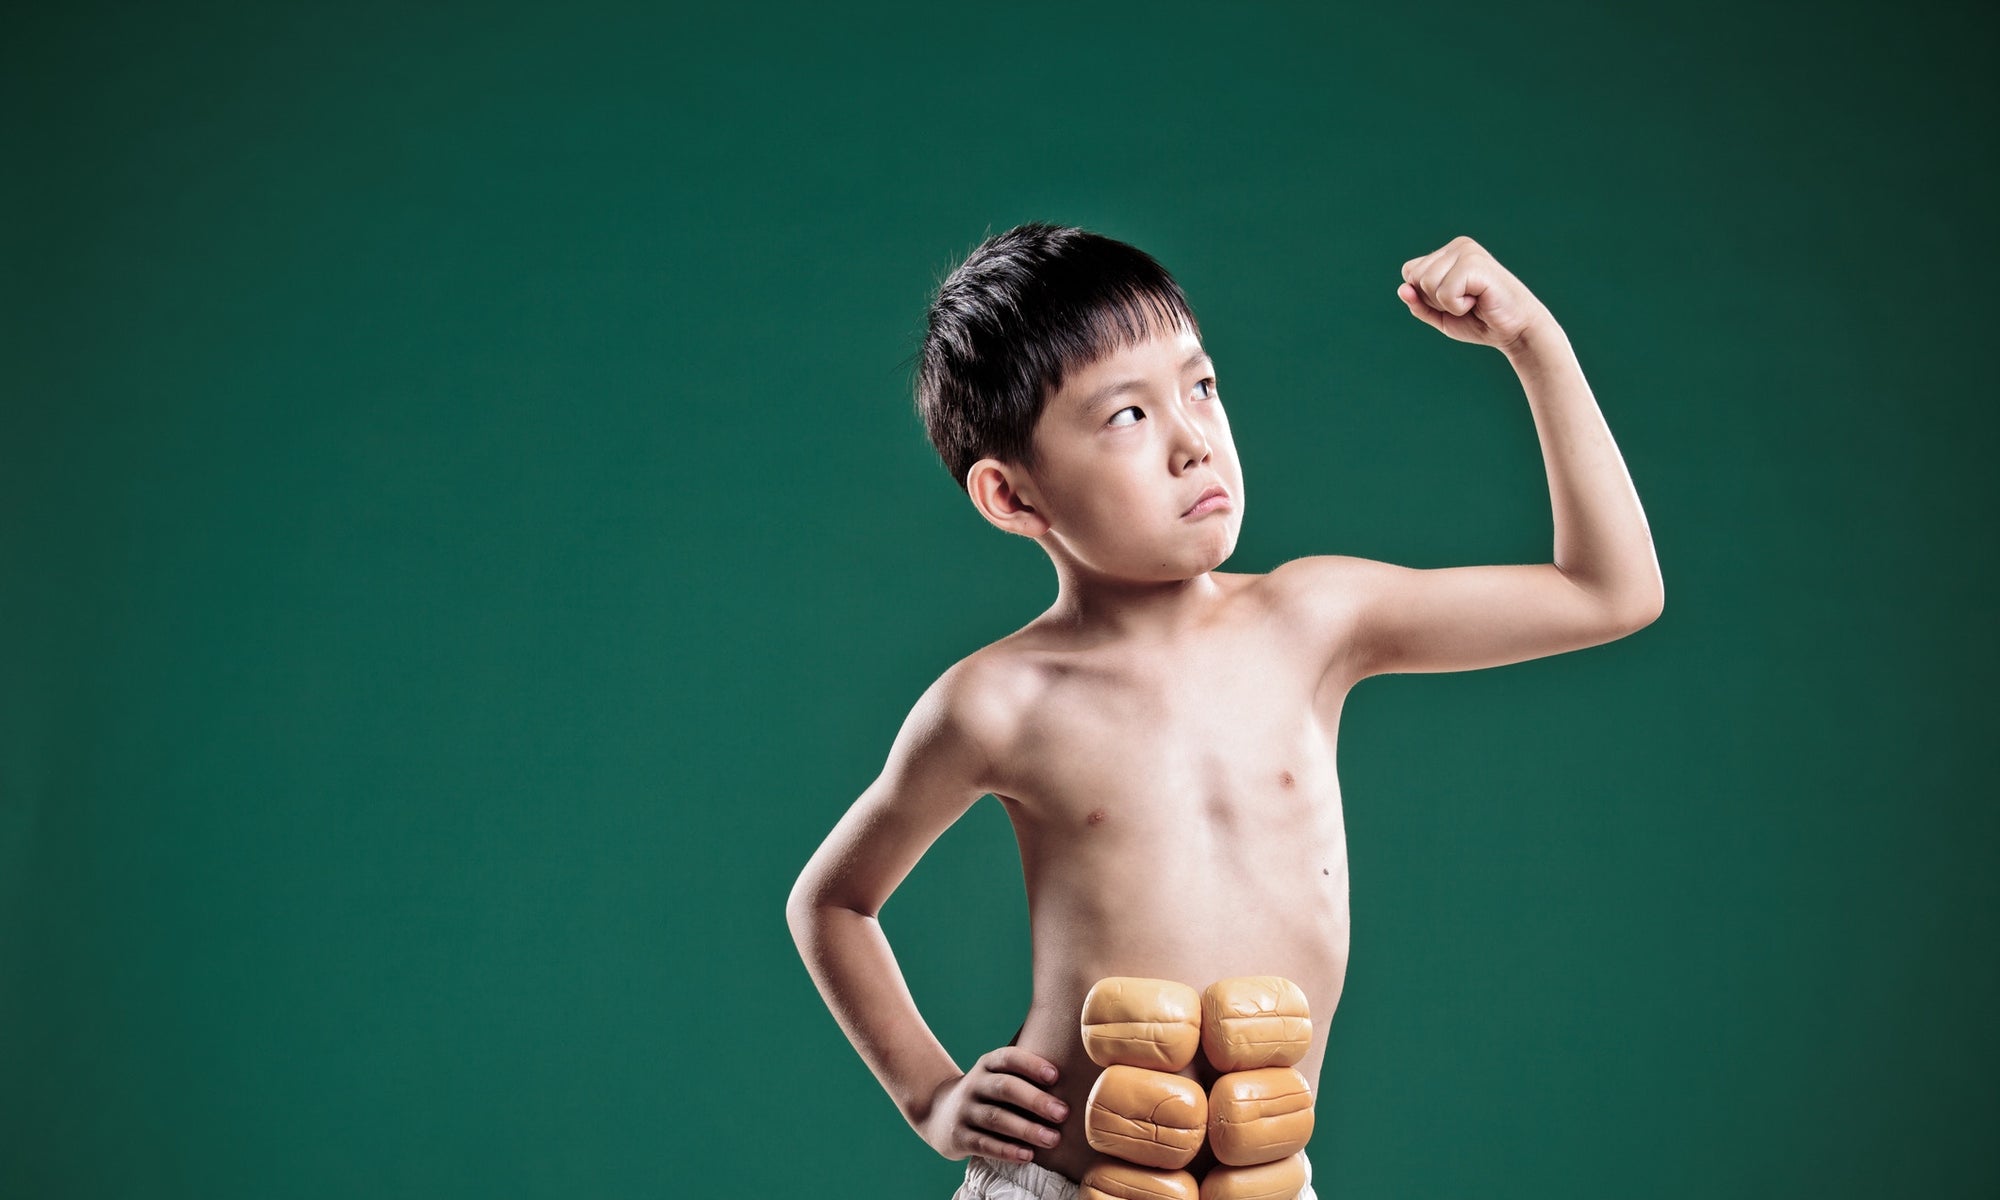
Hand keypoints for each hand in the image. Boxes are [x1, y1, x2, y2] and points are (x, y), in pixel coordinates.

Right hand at [918, 1047, 1068, 1163]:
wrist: (938, 1112)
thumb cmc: (986, 1094)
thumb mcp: (997, 1076)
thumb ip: (1026, 1075)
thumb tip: (1076, 1077)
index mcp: (987, 1065)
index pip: (1008, 1058)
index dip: (1031, 1065)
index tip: (1055, 1076)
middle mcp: (974, 1084)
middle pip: (1005, 1088)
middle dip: (1036, 1100)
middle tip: (1063, 1113)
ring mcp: (964, 1111)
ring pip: (997, 1118)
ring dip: (1027, 1129)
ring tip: (1053, 1139)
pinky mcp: (959, 1137)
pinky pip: (984, 1143)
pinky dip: (1007, 1150)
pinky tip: (1028, 1155)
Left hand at [1396, 235, 1552, 353]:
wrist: (1515, 330)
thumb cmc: (1479, 321)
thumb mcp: (1440, 315)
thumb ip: (1418, 303)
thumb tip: (1402, 288)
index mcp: (1448, 252)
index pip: (1410, 272)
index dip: (1424, 296)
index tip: (1453, 301)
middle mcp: (1458, 245)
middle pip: (1416, 278)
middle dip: (1435, 300)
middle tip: (1465, 302)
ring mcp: (1467, 251)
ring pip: (1427, 284)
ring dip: (1447, 304)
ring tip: (1473, 300)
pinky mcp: (1475, 263)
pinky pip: (1444, 293)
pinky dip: (1458, 307)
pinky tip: (1479, 300)